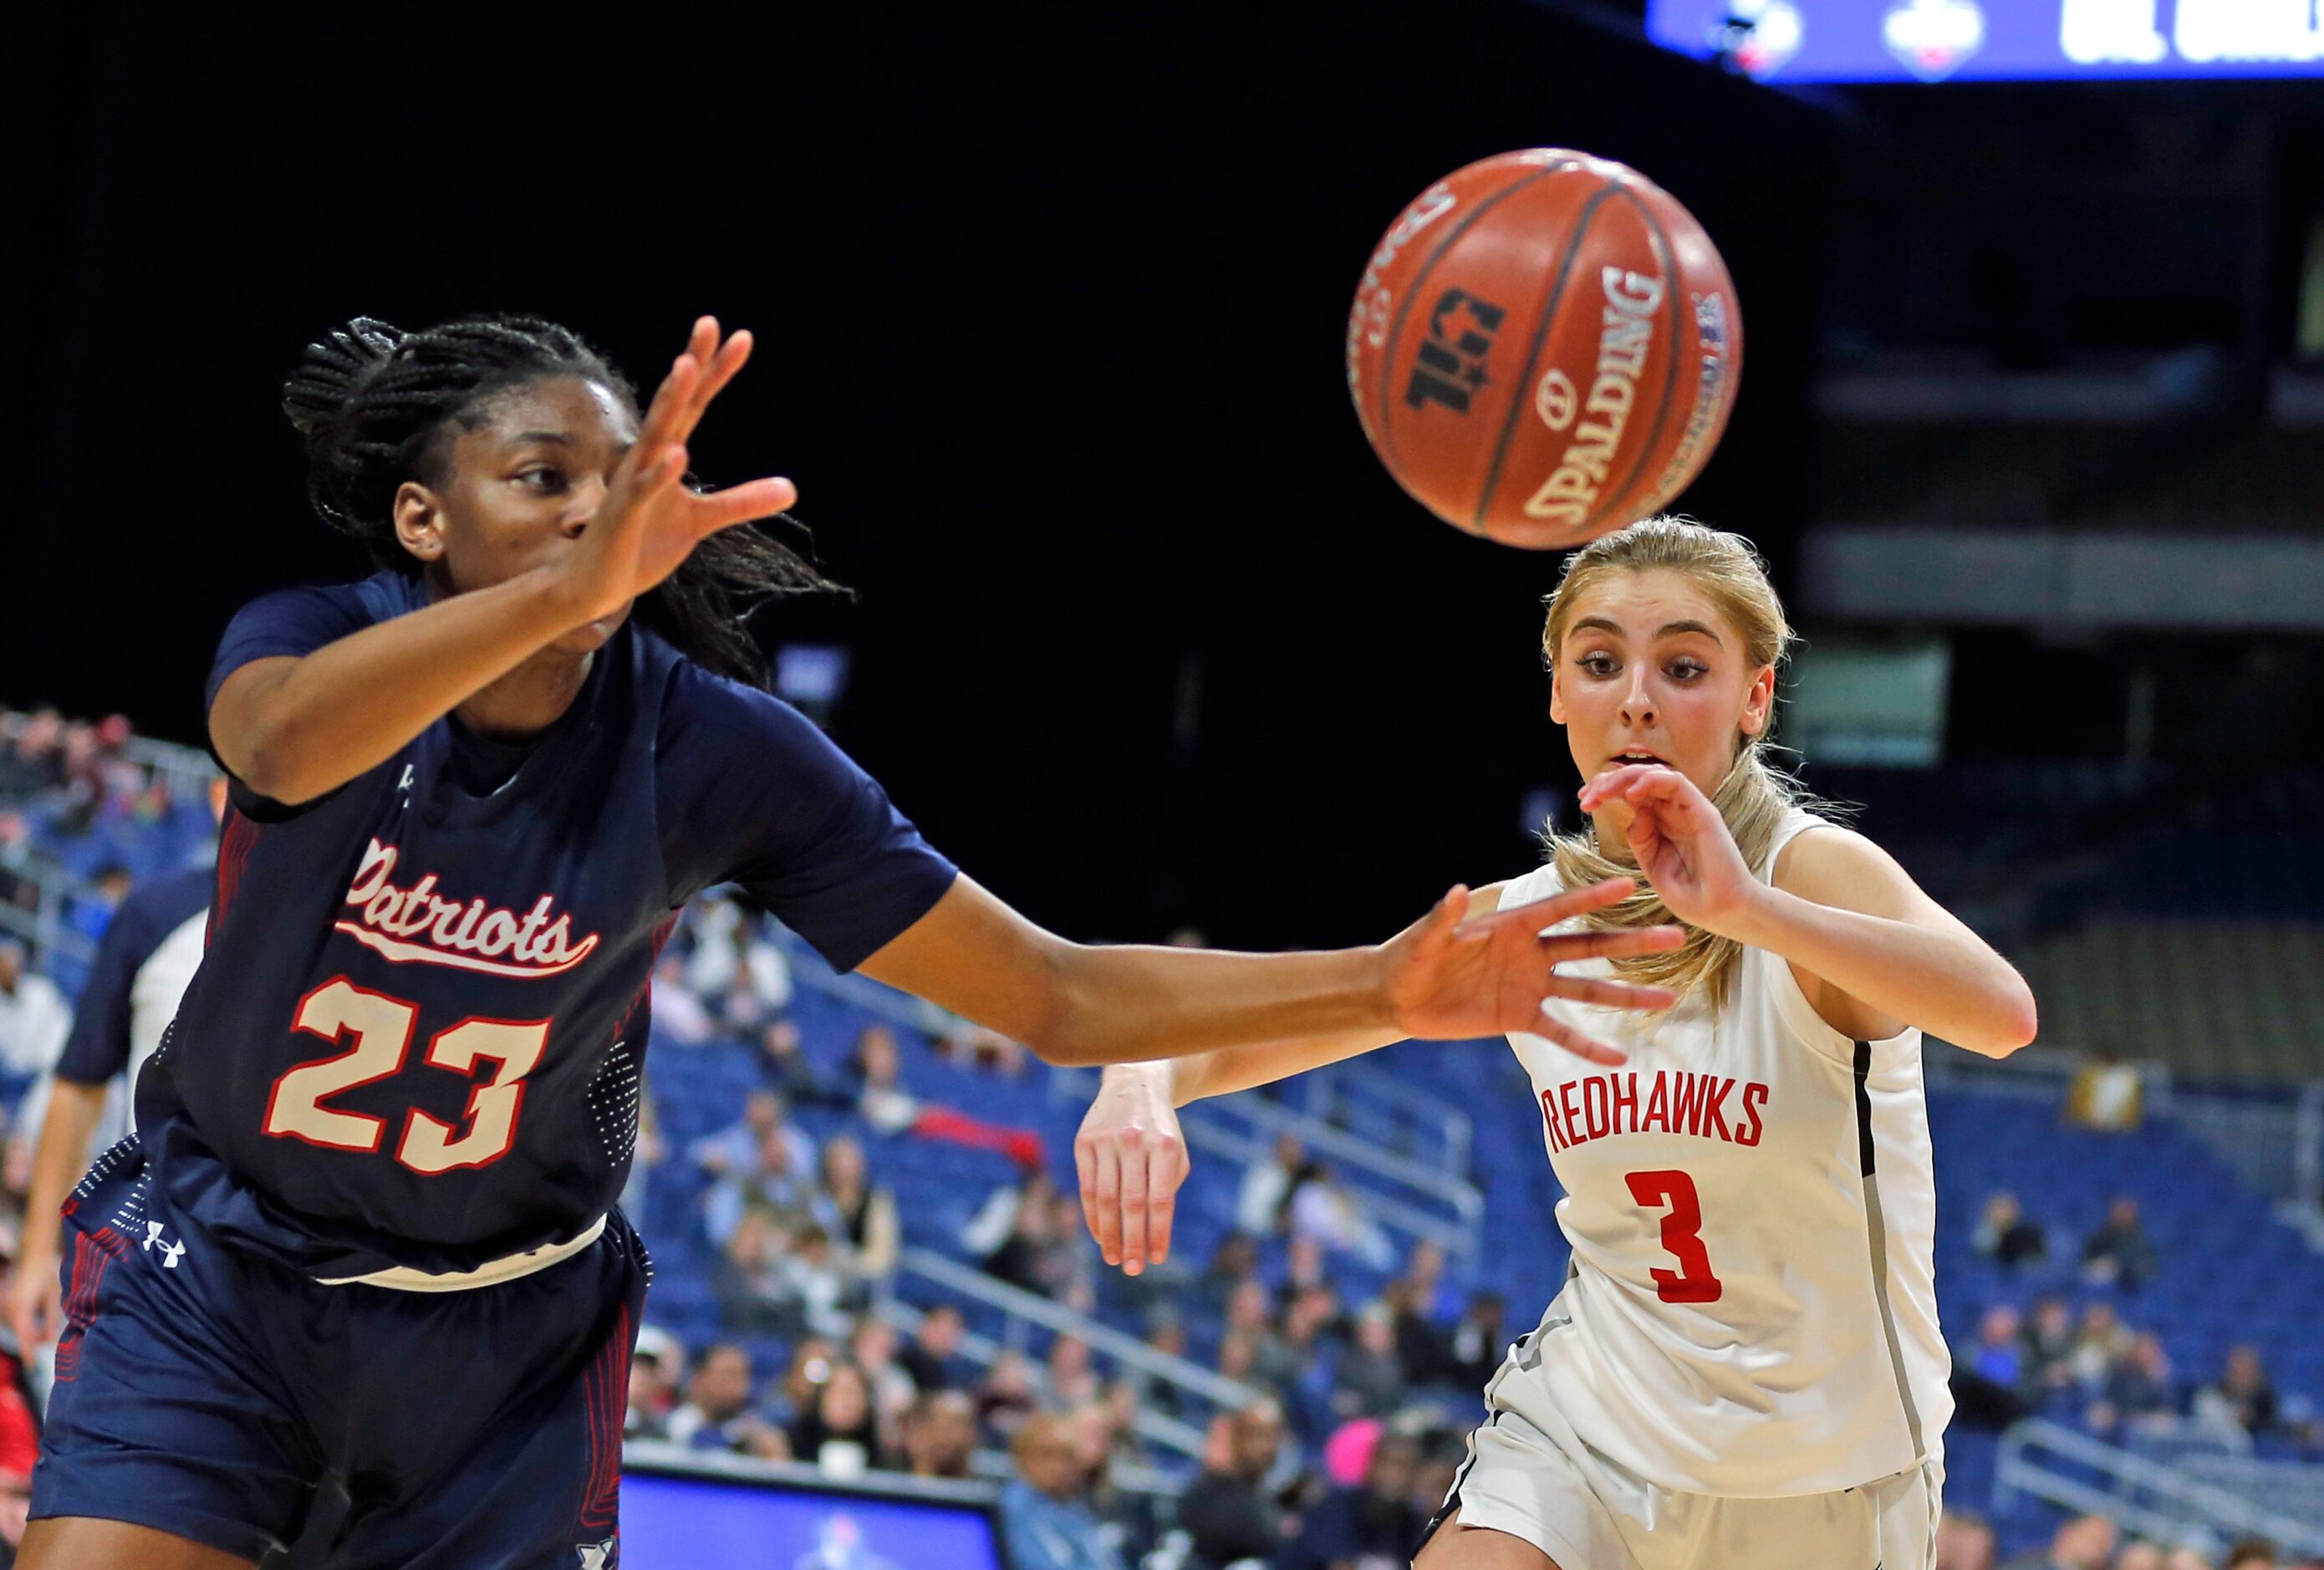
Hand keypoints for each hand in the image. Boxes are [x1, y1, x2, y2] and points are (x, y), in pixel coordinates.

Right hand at [8, 1245, 60, 1352]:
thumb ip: (51, 1321)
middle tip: (48, 1340)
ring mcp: (5, 1306)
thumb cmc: (46, 1274)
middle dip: (33, 1340)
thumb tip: (49, 1341)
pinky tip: (35, 1320)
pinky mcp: (6, 1302)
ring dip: (29, 1332)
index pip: (24, 1337)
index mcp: (21, 1309)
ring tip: (45, 1331)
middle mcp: (9, 1309)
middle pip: (20, 1334)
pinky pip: (14, 1320)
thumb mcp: (53, 1298)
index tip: (32, 1366)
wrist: (33, 1255)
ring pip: (16, 1327)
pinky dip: (24, 1324)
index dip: (28, 1353)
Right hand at [549, 316, 799, 626]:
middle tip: (709, 324)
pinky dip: (659, 474)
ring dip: (669, 403)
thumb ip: (741, 501)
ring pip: (654, 437)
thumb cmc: (640, 546)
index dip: (715, 372)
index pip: (694, 405)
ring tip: (687, 368)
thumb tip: (791, 489)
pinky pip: (643, 491)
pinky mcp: (623, 516)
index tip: (740, 337)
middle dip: (691, 365)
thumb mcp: (700, 522)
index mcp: (665, 455)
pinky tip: (678, 455)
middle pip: (673, 405)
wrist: (593, 585)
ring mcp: (632, 485)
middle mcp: (646, 459)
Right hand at [1074, 1065, 1188, 1276]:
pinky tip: (1099, 1234)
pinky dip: (1092, 1215)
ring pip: (1105, 1198)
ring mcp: (1107, 1140)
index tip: (1156, 1259)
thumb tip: (1153, 1230)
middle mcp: (1136, 1141)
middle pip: (1131, 1203)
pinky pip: (1087, 1186)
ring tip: (1114, 1258)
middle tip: (1132, 1269)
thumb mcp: (1177, 1151)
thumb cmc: (1161, 1128)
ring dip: (1109, 1233)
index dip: (1157, 1233)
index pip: (1161, 1199)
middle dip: (1132, 1240)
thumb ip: (1169, 1186)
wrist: (1135, 1084)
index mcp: (1165, 1146)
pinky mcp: (1084, 1141)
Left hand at [1383, 876, 1683, 1063]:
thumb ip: (1443, 918)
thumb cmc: (1409, 958)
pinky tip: (1619, 1059)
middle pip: (1590, 946)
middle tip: (1676, 936)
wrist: (1398, 998)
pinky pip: (1561, 1032)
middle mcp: (1530, 953)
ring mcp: (1530, 986)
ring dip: (1626, 994)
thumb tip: (1454, 891)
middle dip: (1632, 943)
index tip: (1630, 883)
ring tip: (1668, 998)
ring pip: (1587, 988)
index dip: (1593, 897)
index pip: (1560, 908)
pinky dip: (1588, 1045)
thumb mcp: (1424, 940)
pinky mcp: (1520, 1018)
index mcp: (1512, 926)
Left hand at [1578, 766, 1757, 935]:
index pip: (1631, 794)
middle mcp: (1674, 813)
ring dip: (1626, 778)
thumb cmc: (1692, 896)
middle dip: (1609, 781)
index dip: (1605, 790)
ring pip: (1656, 774)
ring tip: (1604, 791)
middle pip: (1639, 780)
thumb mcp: (1654, 866)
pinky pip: (1678, 783)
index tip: (1583, 799)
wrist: (1723, 913)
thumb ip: (1641, 839)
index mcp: (1661, 825)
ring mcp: (1689, 811)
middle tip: (1586, 796)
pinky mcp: (1704, 812)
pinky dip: (1653, 782)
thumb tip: (1633, 813)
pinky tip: (1633, 795)